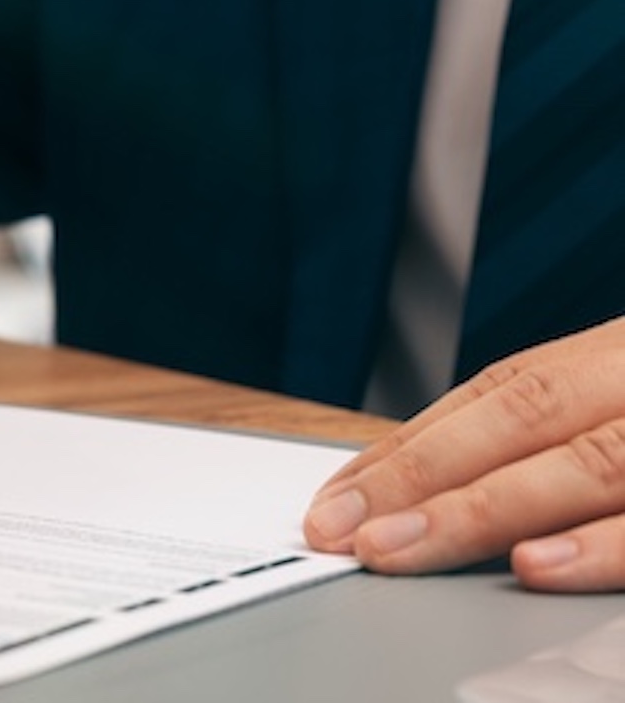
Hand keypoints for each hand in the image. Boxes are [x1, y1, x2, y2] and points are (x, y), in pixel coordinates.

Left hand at [303, 316, 624, 591]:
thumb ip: (552, 435)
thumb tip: (427, 491)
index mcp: (614, 361)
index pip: (494, 398)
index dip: (405, 450)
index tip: (332, 502)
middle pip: (524, 420)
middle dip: (420, 477)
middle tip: (342, 531)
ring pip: (587, 465)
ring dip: (480, 510)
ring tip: (396, 548)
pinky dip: (598, 548)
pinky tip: (533, 567)